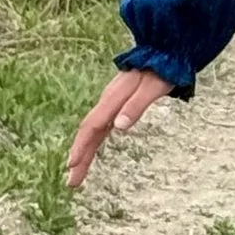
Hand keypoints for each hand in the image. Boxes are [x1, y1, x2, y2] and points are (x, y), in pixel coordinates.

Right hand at [66, 66, 175, 189]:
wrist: (163, 51)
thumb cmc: (162, 71)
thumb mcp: (153, 88)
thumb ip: (136, 106)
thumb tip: (118, 126)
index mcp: (113, 100)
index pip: (92, 127)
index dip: (82, 147)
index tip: (71, 165)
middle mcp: (108, 102)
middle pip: (89, 133)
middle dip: (79, 157)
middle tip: (72, 182)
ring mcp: (111, 102)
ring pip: (93, 131)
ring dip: (84, 151)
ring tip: (76, 172)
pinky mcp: (116, 103)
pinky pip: (99, 126)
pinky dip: (92, 141)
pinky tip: (90, 151)